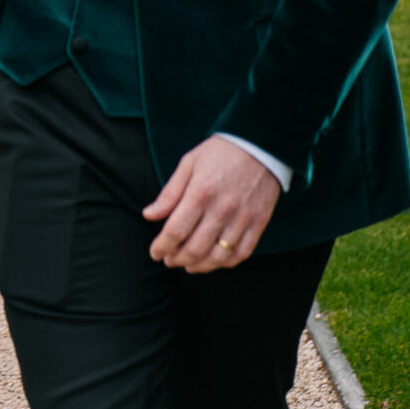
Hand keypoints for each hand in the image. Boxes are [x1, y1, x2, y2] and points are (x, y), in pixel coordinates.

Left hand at [144, 136, 280, 272]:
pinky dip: (226, 263)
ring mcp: (243, 217)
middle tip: (169, 260)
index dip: (161, 247)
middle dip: (176, 259)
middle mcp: (222, 208)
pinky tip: (214, 261)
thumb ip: (169, 193)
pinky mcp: (259, 222)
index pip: (175, 231)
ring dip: (200, 266)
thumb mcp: (188, 164)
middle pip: (195, 248)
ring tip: (188, 265)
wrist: (260, 143)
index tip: (155, 252)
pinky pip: (242, 252)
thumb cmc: (220, 152)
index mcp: (200, 192)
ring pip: (218, 256)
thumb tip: (149, 215)